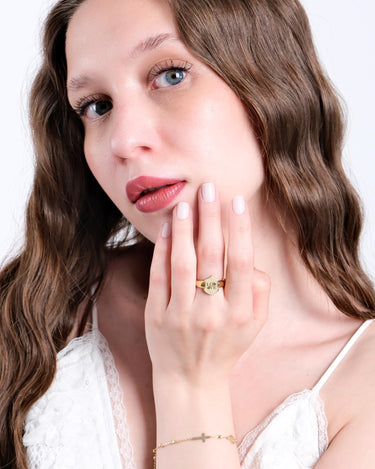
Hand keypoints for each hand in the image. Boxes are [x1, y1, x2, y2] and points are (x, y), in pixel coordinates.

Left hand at [145, 183, 269, 386]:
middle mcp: (211, 312)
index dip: (239, 229)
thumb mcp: (254, 326)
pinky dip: (162, 250)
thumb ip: (259, 292)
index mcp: (239, 313)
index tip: (236, 201)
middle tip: (209, 189)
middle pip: (211, 256)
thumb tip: (249, 260)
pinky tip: (167, 228)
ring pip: (182, 263)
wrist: (191, 380)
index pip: (240, 261)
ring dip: (185, 230)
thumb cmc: (225, 347)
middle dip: (211, 218)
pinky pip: (159, 277)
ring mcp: (181, 315)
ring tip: (186, 203)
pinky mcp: (156, 316)